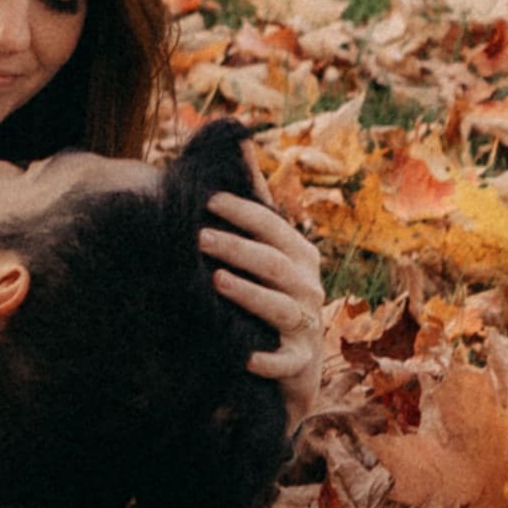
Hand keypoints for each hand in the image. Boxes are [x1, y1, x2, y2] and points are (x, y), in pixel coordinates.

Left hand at [202, 188, 326, 397]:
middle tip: (199, 238)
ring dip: (250, 295)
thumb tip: (242, 143)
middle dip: (238, 249)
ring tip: (217, 282)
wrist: (296, 364)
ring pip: (280, 308)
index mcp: (301, 256)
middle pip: (275, 264)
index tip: (207, 201)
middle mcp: (308, 287)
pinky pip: (284, 362)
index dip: (242, 212)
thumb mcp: (271, 247)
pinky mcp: (298, 363)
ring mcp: (306, 325)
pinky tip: (244, 356)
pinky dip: (266, 360)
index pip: (273, 227)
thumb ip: (257, 201)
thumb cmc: (276, 292)